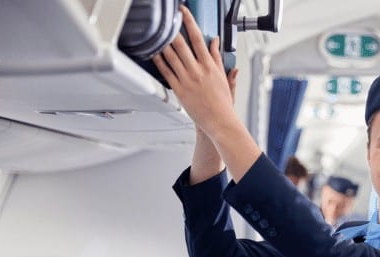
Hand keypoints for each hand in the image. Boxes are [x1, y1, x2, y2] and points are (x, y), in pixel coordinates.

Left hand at [152, 5, 238, 136]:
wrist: (219, 121)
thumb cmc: (223, 103)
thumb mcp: (224, 78)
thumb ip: (219, 59)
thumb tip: (216, 43)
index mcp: (211, 66)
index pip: (198, 38)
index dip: (190, 22)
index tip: (184, 13)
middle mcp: (198, 71)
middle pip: (182, 44)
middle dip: (173, 28)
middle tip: (168, 19)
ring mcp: (187, 79)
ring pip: (171, 56)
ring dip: (164, 42)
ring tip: (159, 33)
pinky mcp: (179, 89)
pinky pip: (166, 71)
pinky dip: (159, 60)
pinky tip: (155, 53)